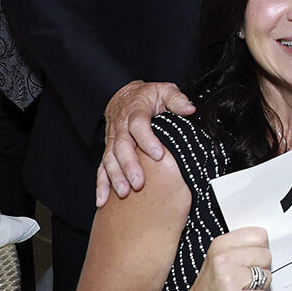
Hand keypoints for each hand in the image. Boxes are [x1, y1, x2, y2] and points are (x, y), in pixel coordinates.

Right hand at [97, 80, 195, 205]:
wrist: (123, 96)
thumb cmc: (146, 96)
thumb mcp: (163, 91)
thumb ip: (176, 99)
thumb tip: (190, 109)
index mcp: (135, 111)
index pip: (139, 125)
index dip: (148, 140)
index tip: (158, 154)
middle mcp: (121, 127)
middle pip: (122, 146)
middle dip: (129, 165)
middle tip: (139, 182)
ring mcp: (113, 140)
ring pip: (110, 159)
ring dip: (115, 177)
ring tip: (124, 193)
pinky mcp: (108, 151)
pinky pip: (101, 168)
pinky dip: (101, 185)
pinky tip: (103, 200)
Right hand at [177, 227, 270, 290]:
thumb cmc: (210, 287)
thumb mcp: (218, 257)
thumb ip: (240, 246)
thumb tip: (266, 243)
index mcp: (220, 244)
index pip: (259, 235)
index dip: (260, 248)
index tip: (250, 258)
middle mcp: (223, 259)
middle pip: (266, 255)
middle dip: (261, 268)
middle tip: (245, 277)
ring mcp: (228, 280)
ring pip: (266, 276)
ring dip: (259, 285)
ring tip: (243, 289)